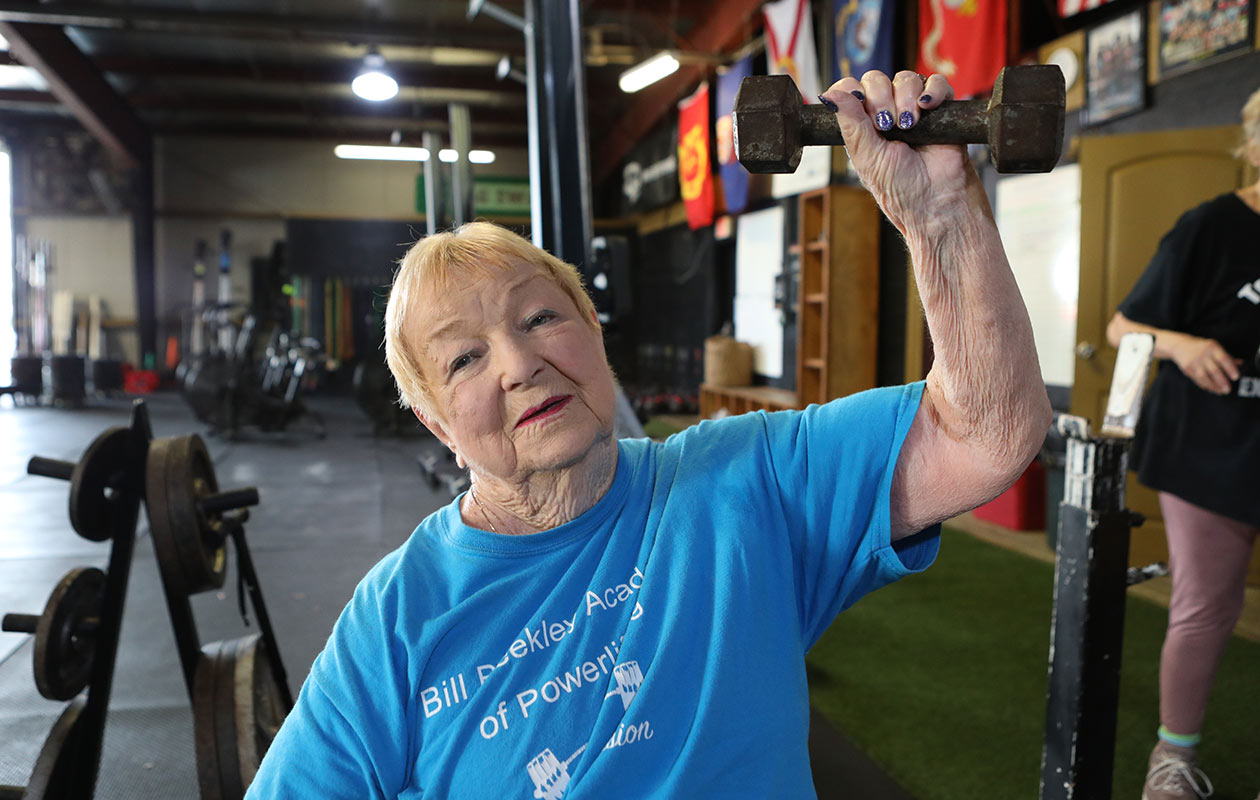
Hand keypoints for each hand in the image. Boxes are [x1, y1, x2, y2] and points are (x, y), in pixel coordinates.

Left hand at [818, 70, 971, 234]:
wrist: (937, 202)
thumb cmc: (901, 190)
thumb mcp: (868, 158)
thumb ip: (851, 124)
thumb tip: (828, 95)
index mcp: (863, 126)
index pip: (850, 90)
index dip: (853, 91)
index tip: (859, 104)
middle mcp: (887, 114)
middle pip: (877, 80)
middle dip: (881, 98)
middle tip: (887, 124)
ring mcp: (914, 110)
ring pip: (906, 79)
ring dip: (906, 97)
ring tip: (909, 125)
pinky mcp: (942, 109)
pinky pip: (938, 83)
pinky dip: (933, 90)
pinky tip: (928, 107)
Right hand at [1169, 333, 1241, 394]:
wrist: (1180, 345)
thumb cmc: (1202, 347)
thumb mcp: (1214, 347)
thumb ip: (1227, 356)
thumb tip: (1240, 364)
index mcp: (1212, 347)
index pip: (1223, 359)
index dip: (1230, 368)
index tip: (1235, 377)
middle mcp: (1202, 354)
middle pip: (1214, 370)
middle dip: (1222, 381)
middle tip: (1228, 389)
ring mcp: (1193, 362)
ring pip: (1204, 377)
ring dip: (1213, 386)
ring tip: (1220, 392)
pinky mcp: (1187, 369)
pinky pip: (1197, 380)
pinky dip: (1205, 385)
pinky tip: (1211, 389)